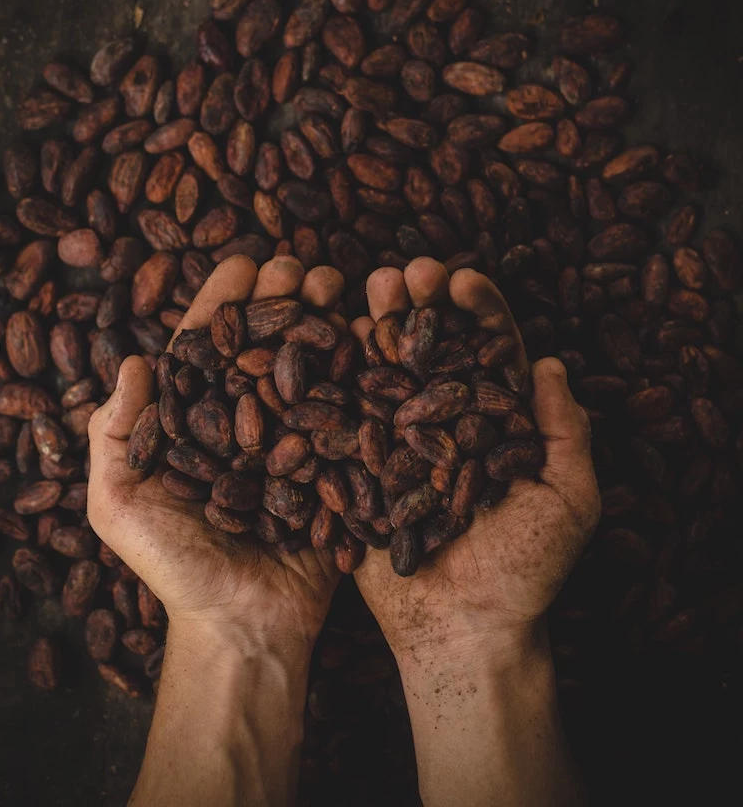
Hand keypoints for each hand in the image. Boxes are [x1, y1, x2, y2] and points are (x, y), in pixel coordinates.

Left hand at [87, 254, 343, 650]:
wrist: (244, 625)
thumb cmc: (174, 567)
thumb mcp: (120, 504)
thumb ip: (117, 434)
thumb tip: (133, 360)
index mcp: (197, 420)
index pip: (208, 346)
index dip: (224, 302)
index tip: (244, 263)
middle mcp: (248, 420)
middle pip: (265, 344)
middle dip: (282, 299)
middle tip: (300, 268)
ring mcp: (295, 439)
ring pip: (310, 364)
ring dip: (324, 319)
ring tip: (339, 286)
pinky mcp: (335, 464)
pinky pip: (350, 408)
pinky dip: (362, 368)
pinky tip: (374, 331)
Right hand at [352, 257, 600, 663]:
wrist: (462, 629)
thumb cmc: (526, 571)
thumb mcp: (569, 501)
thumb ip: (565, 432)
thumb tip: (550, 364)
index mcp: (496, 421)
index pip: (490, 352)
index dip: (479, 312)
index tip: (463, 280)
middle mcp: (445, 421)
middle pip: (434, 348)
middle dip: (421, 305)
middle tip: (407, 273)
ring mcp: (399, 441)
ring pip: (388, 370)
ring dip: (380, 325)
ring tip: (369, 289)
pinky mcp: (360, 466)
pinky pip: (348, 415)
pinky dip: (339, 374)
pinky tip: (331, 336)